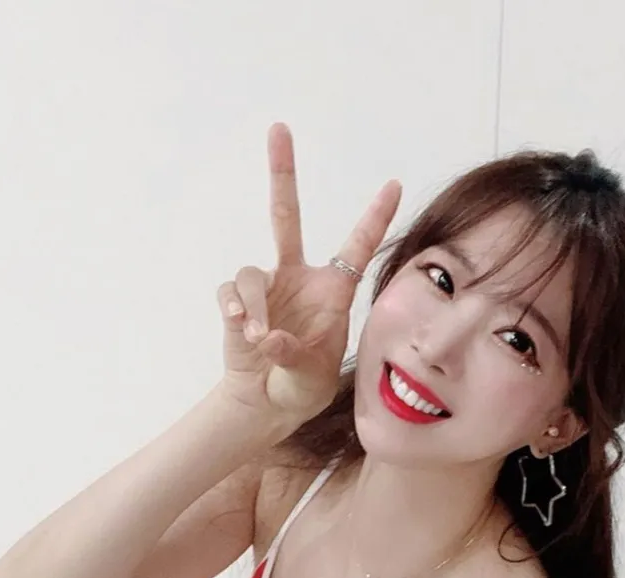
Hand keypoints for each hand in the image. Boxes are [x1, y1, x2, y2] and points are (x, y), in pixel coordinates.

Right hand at [216, 123, 401, 424]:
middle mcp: (298, 278)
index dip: (375, 217)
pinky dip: (234, 309)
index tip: (394, 185)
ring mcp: (267, 287)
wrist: (267, 403)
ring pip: (253, 273)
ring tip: (258, 338)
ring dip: (254, 305)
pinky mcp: (236, 301)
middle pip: (286, 215)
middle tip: (279, 128)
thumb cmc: (301, 386)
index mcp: (332, 292)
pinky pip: (230, 291)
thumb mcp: (311, 376)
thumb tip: (265, 334)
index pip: (357, 248)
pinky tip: (240, 328)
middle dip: (282, 172)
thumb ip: (293, 353)